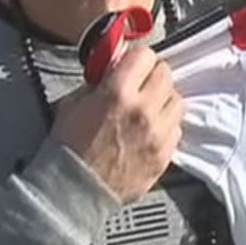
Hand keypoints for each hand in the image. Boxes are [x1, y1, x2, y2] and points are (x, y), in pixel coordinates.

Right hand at [51, 46, 183, 203]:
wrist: (74, 189)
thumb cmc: (69, 147)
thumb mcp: (74, 102)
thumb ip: (99, 82)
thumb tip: (115, 70)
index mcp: (118, 92)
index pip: (145, 55)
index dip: (138, 59)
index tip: (133, 65)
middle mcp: (143, 109)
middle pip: (166, 74)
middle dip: (152, 76)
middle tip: (141, 85)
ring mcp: (158, 133)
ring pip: (176, 100)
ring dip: (163, 100)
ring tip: (148, 109)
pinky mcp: (164, 154)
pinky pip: (177, 129)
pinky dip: (166, 126)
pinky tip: (150, 130)